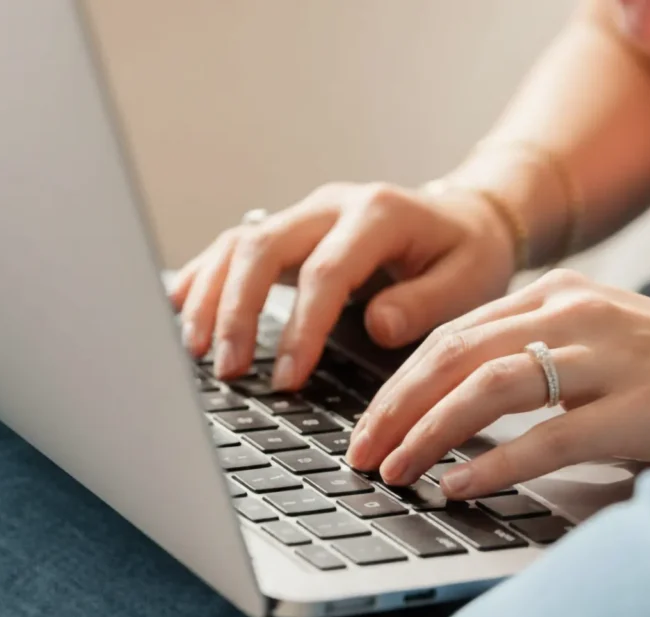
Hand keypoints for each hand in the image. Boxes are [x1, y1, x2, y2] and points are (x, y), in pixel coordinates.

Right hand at [169, 182, 516, 385]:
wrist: (467, 219)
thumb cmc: (469, 254)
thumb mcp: (469, 280)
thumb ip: (425, 303)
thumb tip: (377, 326)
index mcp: (379, 215)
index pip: (325, 272)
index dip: (300, 326)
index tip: (286, 377)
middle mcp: (334, 205)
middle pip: (264, 247)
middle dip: (237, 311)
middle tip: (228, 369)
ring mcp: (308, 214)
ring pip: (240, 243)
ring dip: (211, 295)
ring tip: (196, 349)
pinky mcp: (293, 230)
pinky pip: (238, 246)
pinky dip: (207, 275)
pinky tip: (180, 306)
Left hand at [346, 269, 649, 498]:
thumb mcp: (596, 336)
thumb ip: (532, 350)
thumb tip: (453, 400)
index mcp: (557, 292)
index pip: (453, 331)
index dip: (400, 379)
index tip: (369, 421)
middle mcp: (576, 310)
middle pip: (456, 352)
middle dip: (396, 405)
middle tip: (361, 449)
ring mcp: (609, 353)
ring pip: (490, 386)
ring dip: (430, 431)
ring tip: (396, 469)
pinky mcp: (638, 403)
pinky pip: (548, 436)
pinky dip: (495, 464)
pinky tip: (460, 486)